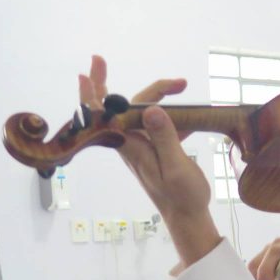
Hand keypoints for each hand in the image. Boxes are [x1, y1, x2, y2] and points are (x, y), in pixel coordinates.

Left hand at [79, 55, 221, 267]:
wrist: (187, 216)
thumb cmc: (181, 196)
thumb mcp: (175, 167)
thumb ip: (165, 138)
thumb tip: (152, 110)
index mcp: (131, 146)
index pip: (105, 116)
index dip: (93, 94)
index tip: (86, 72)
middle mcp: (132, 142)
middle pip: (124, 107)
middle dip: (131, 86)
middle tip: (115, 62)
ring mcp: (143, 145)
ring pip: (142, 113)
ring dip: (159, 97)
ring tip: (180, 85)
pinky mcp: (155, 148)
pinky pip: (158, 124)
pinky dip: (170, 115)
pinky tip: (192, 116)